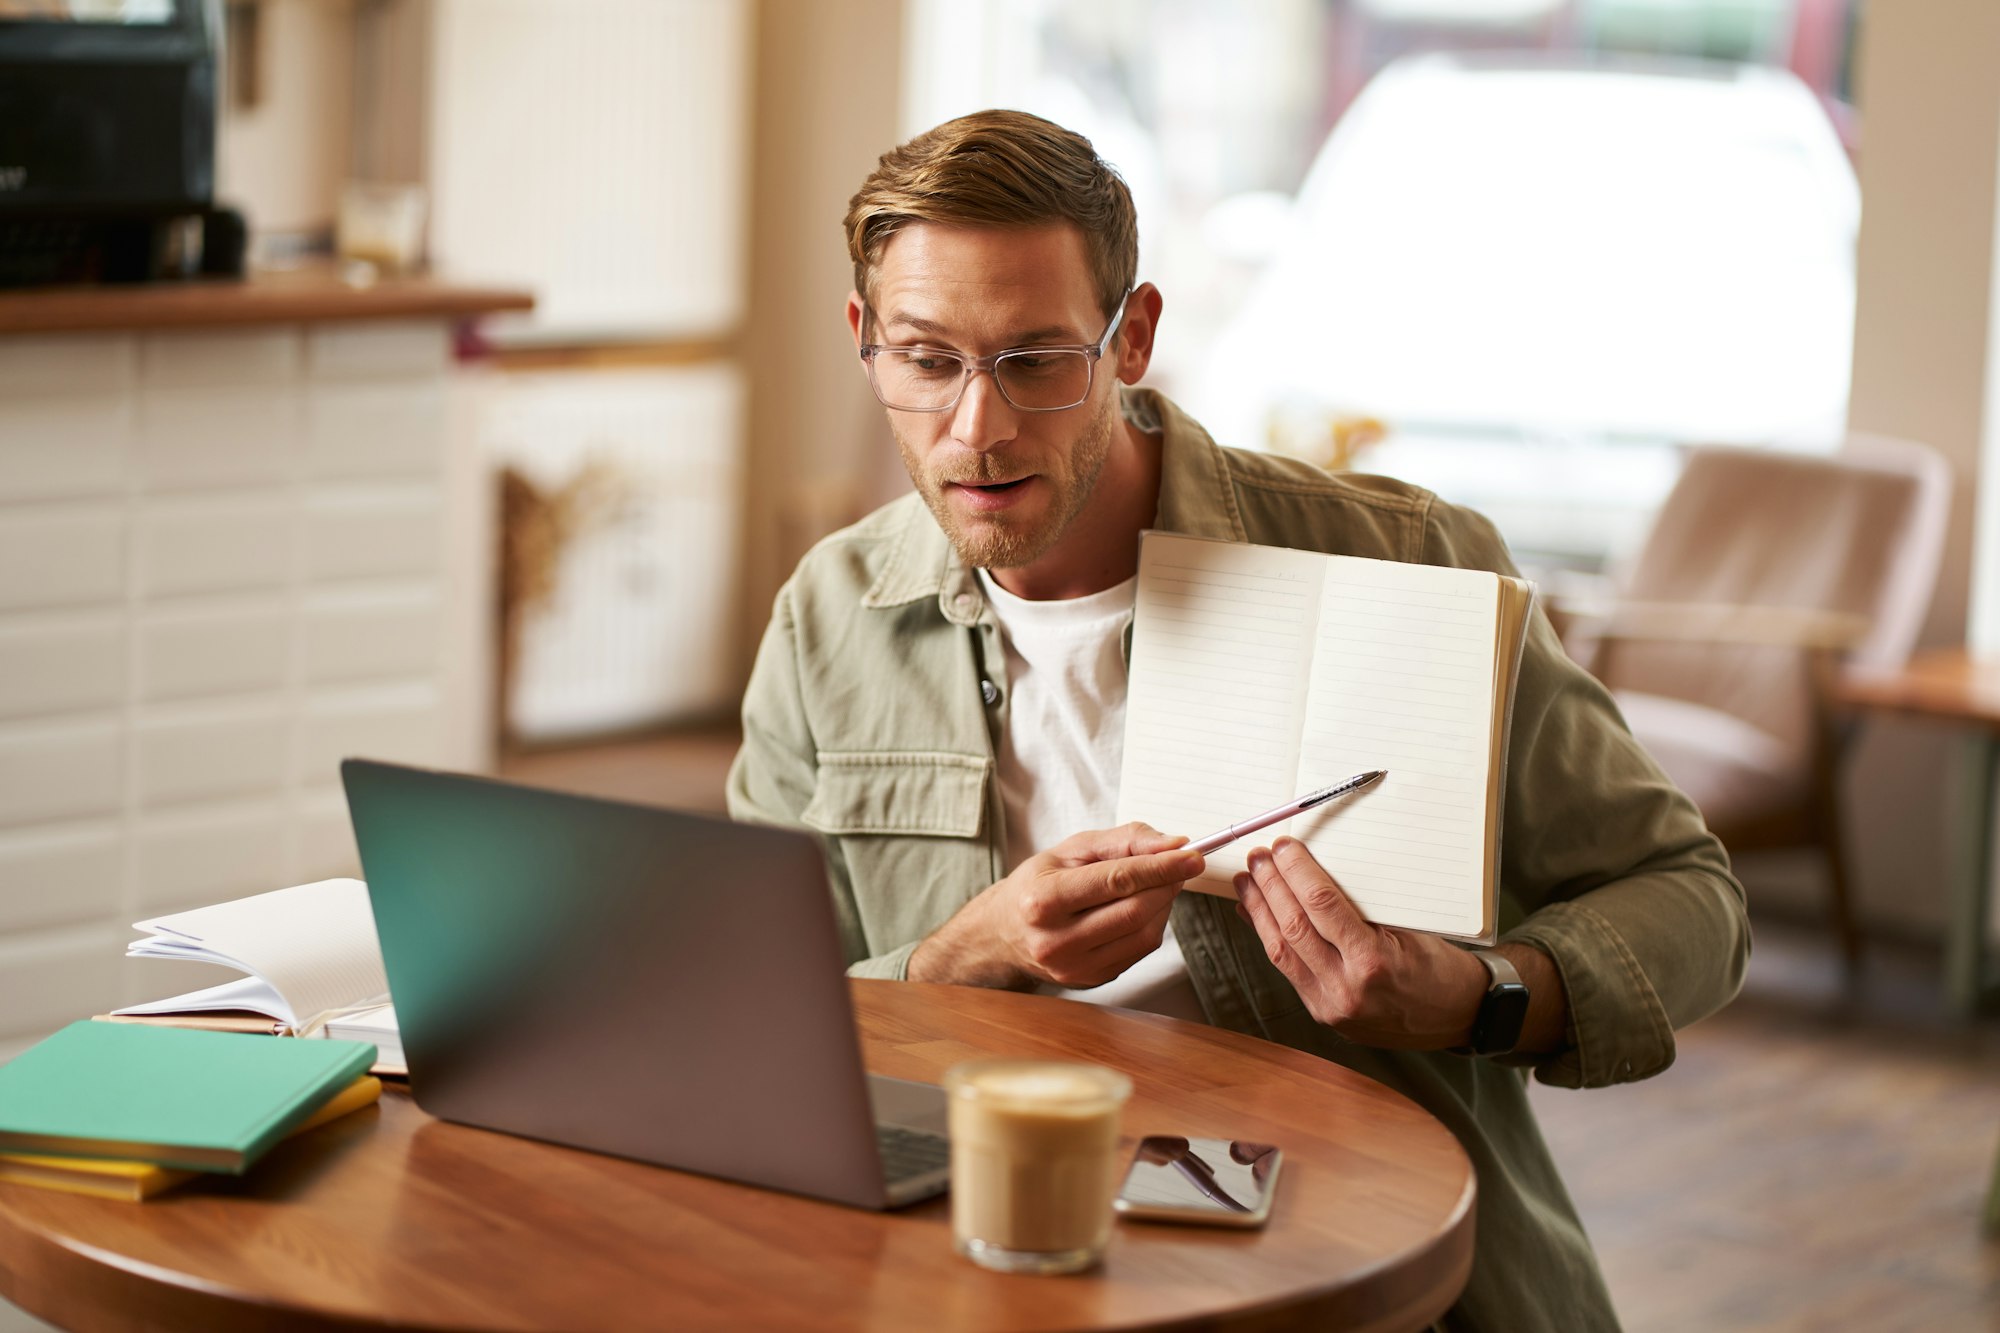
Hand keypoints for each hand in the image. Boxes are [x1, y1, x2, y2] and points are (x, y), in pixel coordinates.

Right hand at [909, 823, 1202, 989]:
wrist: (1002, 934)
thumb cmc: (1038, 884)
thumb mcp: (1071, 850)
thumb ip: (1124, 841)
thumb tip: (1174, 845)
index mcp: (1044, 900)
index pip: (1116, 881)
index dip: (1161, 867)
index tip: (1193, 855)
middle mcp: (1056, 940)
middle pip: (1135, 910)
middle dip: (1168, 884)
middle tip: (1184, 863)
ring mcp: (1074, 967)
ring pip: (1144, 934)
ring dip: (1165, 905)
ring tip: (1162, 882)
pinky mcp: (1091, 980)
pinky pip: (1139, 951)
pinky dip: (1153, 924)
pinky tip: (1144, 907)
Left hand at [1234, 838, 1487, 1048]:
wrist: (1460, 1017)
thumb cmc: (1441, 967)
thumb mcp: (1409, 928)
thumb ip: (1361, 907)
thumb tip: (1316, 870)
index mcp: (1373, 962)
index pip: (1322, 905)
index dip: (1296, 871)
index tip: (1284, 847)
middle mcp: (1346, 989)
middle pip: (1293, 926)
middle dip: (1270, 886)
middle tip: (1259, 857)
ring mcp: (1331, 1007)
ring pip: (1281, 951)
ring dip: (1259, 911)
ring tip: (1247, 882)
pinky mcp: (1323, 1014)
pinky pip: (1288, 969)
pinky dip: (1269, 938)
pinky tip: (1256, 916)